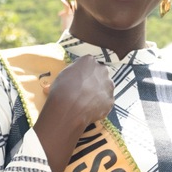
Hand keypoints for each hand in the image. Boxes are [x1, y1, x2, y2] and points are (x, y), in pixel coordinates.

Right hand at [33, 54, 114, 171]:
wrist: (68, 109)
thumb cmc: (61, 90)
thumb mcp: (61, 77)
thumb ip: (71, 74)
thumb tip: (67, 81)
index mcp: (89, 61)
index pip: (89, 63)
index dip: (84, 72)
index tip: (79, 79)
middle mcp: (102, 70)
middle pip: (100, 74)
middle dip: (94, 81)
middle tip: (84, 91)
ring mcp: (108, 86)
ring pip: (105, 88)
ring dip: (98, 93)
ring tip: (87, 102)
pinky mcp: (110, 100)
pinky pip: (105, 102)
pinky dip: (100, 105)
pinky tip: (90, 110)